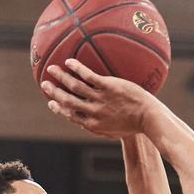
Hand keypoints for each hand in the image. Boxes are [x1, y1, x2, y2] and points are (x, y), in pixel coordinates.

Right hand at [41, 59, 157, 138]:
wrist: (148, 117)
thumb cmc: (133, 125)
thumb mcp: (113, 132)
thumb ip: (98, 128)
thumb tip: (88, 124)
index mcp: (92, 124)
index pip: (70, 115)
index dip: (59, 109)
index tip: (51, 102)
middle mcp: (92, 112)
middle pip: (67, 101)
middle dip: (54, 92)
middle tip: (44, 84)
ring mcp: (100, 98)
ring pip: (75, 87)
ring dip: (61, 77)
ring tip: (52, 69)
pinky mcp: (108, 87)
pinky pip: (88, 76)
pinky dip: (77, 68)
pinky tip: (69, 61)